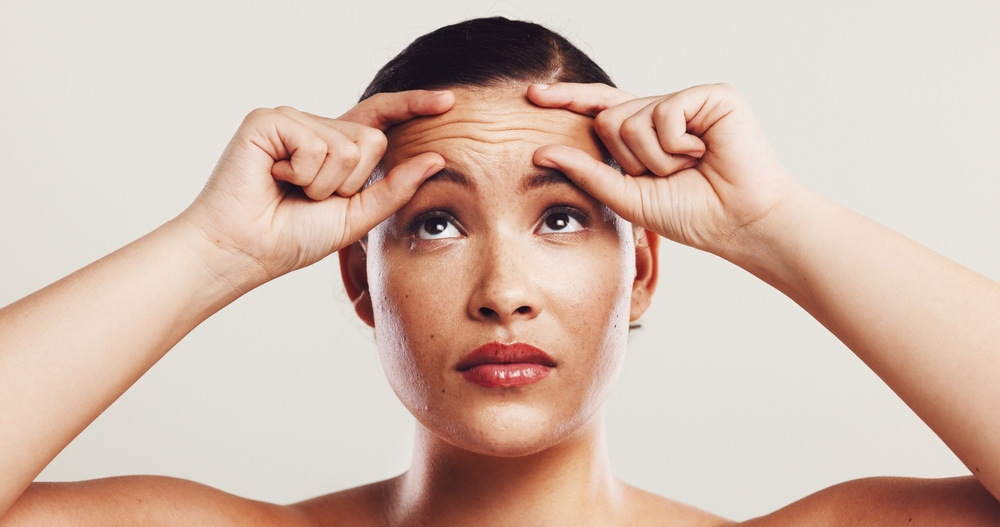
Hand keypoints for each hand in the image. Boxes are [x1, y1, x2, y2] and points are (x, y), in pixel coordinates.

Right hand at [178, 90, 453, 284]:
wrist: (246, 250)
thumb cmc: (292, 237)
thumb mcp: (356, 217)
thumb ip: (395, 188)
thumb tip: (437, 158)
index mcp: (335, 148)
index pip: (380, 117)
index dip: (413, 106)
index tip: (450, 102)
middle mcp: (315, 128)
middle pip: (372, 139)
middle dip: (350, 181)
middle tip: (311, 198)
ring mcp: (291, 120)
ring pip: (346, 145)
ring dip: (324, 183)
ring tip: (291, 191)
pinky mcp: (268, 120)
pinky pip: (316, 143)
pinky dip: (303, 173)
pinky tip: (275, 178)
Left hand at [529, 83, 799, 256]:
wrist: (738, 222)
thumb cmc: (691, 213)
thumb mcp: (627, 197)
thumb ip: (586, 173)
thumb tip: (540, 151)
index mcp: (644, 134)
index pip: (598, 108)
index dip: (567, 99)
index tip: (531, 95)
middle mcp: (662, 112)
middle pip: (609, 120)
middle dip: (631, 159)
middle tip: (669, 176)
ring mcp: (687, 101)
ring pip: (633, 119)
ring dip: (657, 158)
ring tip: (691, 167)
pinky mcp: (711, 95)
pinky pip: (665, 113)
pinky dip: (677, 144)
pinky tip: (704, 153)